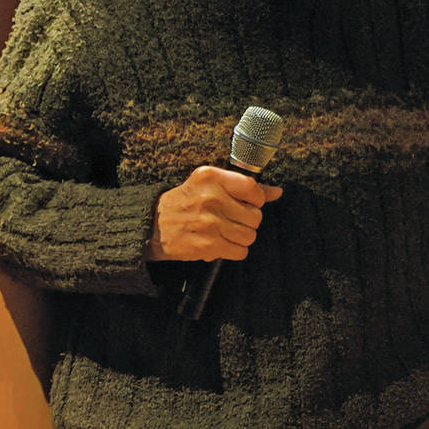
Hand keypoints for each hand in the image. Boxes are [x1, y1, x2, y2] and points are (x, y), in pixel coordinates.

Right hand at [146, 166, 282, 261]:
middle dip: (247, 221)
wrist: (152, 226)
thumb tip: (276, 192)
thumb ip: (244, 187)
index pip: (252, 189)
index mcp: (211, 177)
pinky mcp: (208, 245)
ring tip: (224, 233)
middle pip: (255, 216)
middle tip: (230, 220)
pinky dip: (233, 251)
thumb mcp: (209, 185)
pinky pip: (240, 251)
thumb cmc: (184, 203)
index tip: (246, 204)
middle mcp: (210, 198)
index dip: (255, 200)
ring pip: (249, 235)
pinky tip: (220, 244)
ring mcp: (209, 223)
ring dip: (240, 237)